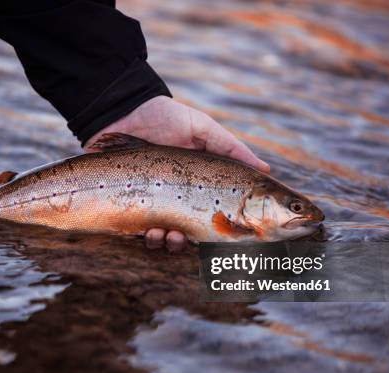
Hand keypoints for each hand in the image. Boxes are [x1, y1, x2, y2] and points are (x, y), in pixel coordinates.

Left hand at [84, 96, 269, 251]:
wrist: (123, 112)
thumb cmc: (165, 117)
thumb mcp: (203, 129)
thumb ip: (231, 149)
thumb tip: (265, 169)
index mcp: (200, 184)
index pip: (220, 213)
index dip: (230, 228)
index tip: (238, 238)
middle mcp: (180, 199)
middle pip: (196, 234)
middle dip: (199, 242)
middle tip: (195, 237)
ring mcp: (156, 205)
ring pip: (170, 240)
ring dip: (173, 244)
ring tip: (168, 234)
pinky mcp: (131, 208)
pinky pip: (143, 234)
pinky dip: (151, 239)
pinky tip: (151, 230)